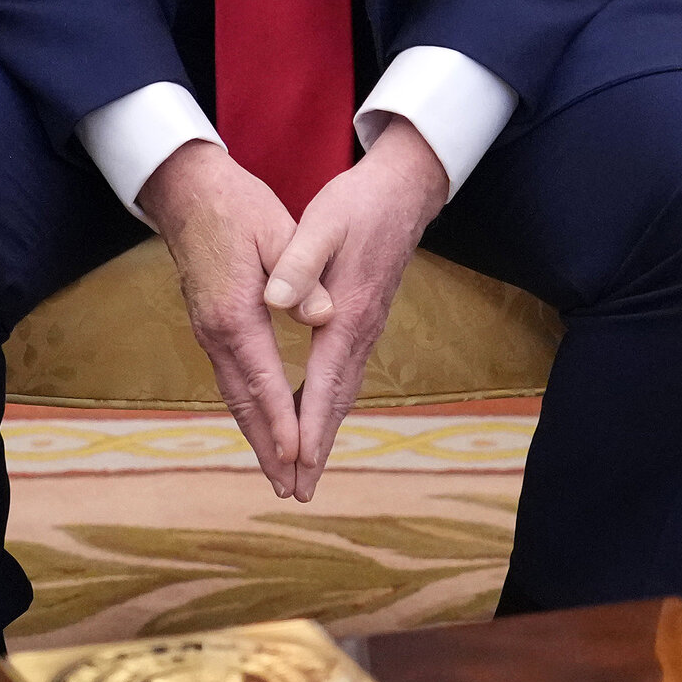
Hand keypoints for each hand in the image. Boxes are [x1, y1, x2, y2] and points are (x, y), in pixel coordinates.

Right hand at [139, 140, 310, 497]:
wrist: (186, 191)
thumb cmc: (237, 205)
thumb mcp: (276, 229)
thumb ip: (300, 273)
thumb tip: (324, 315)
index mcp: (235, 313)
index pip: (263, 379)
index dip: (283, 420)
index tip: (300, 455)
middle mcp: (216, 332)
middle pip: (244, 402)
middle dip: (268, 449)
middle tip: (290, 490)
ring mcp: (208, 331)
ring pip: (234, 396)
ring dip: (257, 436)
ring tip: (278, 473)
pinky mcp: (210, 325)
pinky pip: (230, 380)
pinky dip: (248, 409)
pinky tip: (261, 424)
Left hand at [269, 122, 451, 495]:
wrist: (405, 190)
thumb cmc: (358, 204)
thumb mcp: (322, 224)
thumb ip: (298, 264)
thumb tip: (276, 303)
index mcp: (346, 314)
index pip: (323, 385)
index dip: (308, 430)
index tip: (296, 469)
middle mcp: (361, 330)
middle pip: (336, 401)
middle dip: (316, 448)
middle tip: (296, 491)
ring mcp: (367, 327)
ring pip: (343, 390)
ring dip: (323, 431)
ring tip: (305, 468)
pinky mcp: (366, 318)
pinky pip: (345, 374)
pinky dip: (329, 402)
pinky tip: (317, 411)